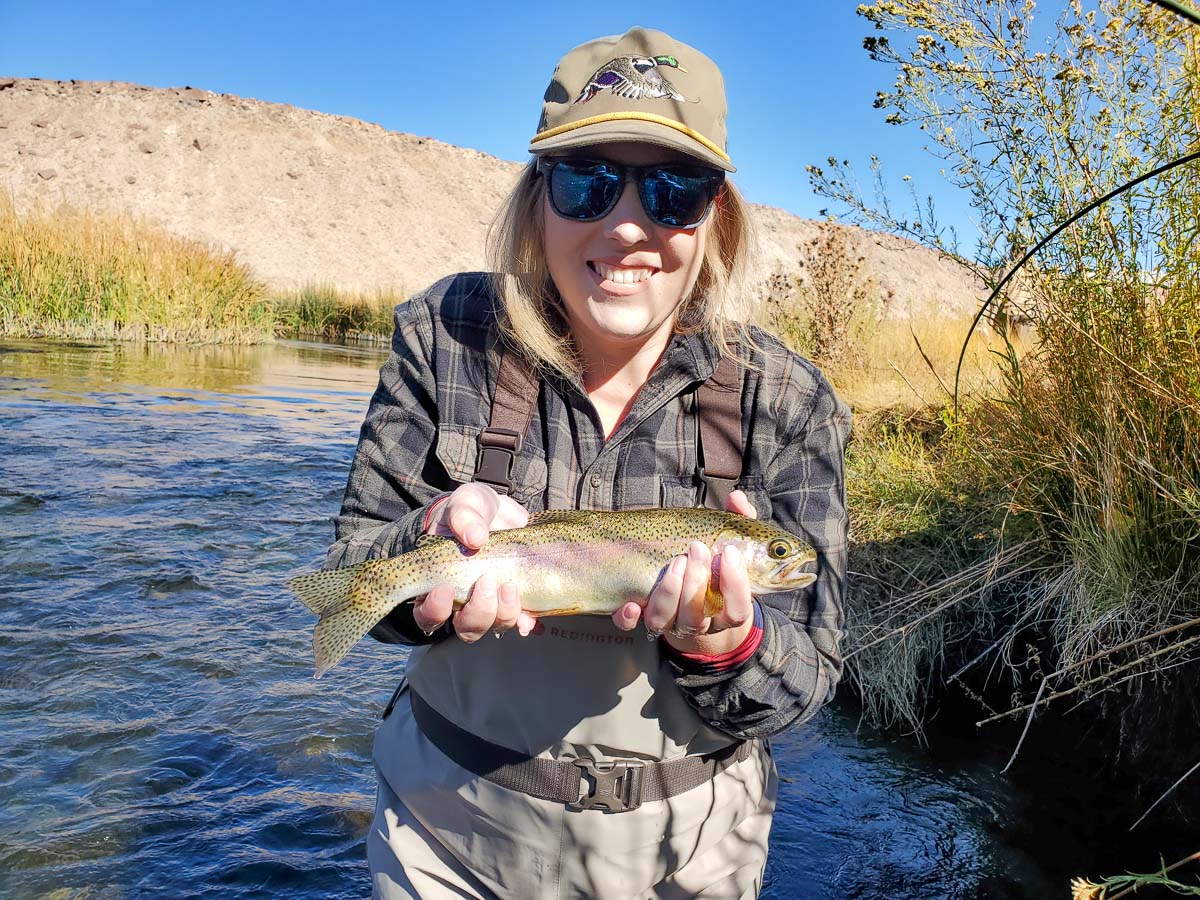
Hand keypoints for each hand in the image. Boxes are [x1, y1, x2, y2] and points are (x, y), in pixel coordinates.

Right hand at [412, 483, 537, 641]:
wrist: (500, 512)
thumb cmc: (472, 512)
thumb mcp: (465, 504)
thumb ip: (464, 517)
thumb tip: (475, 537)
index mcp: (438, 584)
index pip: (427, 613)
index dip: (434, 610)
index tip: (445, 589)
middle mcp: (463, 601)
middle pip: (465, 627)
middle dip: (478, 612)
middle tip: (487, 581)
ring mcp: (491, 603)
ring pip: (494, 626)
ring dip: (504, 613)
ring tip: (510, 586)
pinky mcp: (516, 600)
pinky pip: (521, 622)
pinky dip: (525, 622)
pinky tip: (529, 618)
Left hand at [612, 490, 758, 653]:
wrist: (694, 597)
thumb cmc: (715, 564)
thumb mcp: (729, 543)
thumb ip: (738, 522)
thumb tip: (736, 498)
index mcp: (727, 608)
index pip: (737, 610)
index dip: (735, 585)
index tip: (728, 553)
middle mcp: (700, 621)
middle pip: (699, 616)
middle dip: (697, 582)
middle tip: (697, 548)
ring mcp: (671, 622)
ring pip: (668, 620)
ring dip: (670, 592)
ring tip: (675, 560)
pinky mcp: (644, 618)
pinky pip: (633, 626)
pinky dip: (630, 617)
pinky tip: (632, 604)